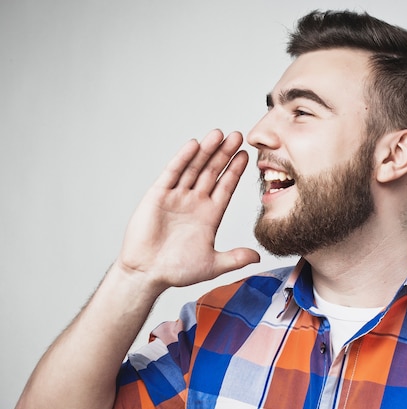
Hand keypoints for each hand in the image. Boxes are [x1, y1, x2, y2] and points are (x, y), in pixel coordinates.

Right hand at [116, 130, 259, 291]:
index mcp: (210, 215)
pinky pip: (172, 173)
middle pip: (213, 172)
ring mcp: (177, 197)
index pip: (226, 186)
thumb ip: (235, 258)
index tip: (246, 155)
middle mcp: (195, 202)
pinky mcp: (158, 195)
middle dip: (224, 154)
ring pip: (194, 168)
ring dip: (206, 151)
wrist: (146, 274)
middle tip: (237, 136)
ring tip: (219, 134)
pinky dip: (183, 159)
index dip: (235, 171)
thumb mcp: (212, 264)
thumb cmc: (176, 270)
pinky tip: (194, 145)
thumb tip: (258, 257)